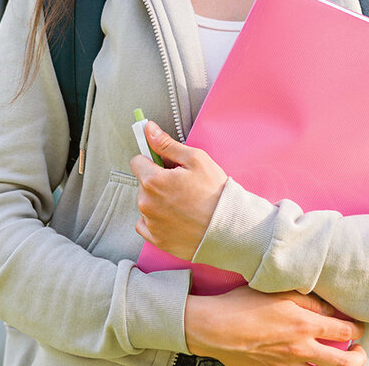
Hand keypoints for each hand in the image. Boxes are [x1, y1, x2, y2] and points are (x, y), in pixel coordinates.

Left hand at [130, 119, 227, 259]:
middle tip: (182, 186)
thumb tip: (148, 129)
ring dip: (158, 201)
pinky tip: (176, 219)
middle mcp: (146, 203)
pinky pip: (146, 225)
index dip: (153, 160)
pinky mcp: (157, 239)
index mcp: (153, 181)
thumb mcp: (196, 160)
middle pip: (143, 183)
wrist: (230, 229)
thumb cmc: (215, 192)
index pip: (137, 161)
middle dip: (157, 181)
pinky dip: (157, 221)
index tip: (166, 165)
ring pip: (146, 203)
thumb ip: (167, 144)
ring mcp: (151, 223)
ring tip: (184, 204)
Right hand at [185, 287, 365, 365]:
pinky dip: (306, 365)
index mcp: (305, 325)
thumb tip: (327, 309)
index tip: (357, 325)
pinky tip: (302, 358)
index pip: (345, 331)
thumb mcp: (276, 292)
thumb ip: (307, 300)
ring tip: (335, 357)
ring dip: (333, 364)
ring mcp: (287, 364)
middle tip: (359, 351)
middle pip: (344, 363)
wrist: (212, 329)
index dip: (357, 328)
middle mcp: (301, 349)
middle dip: (358, 357)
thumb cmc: (241, 305)